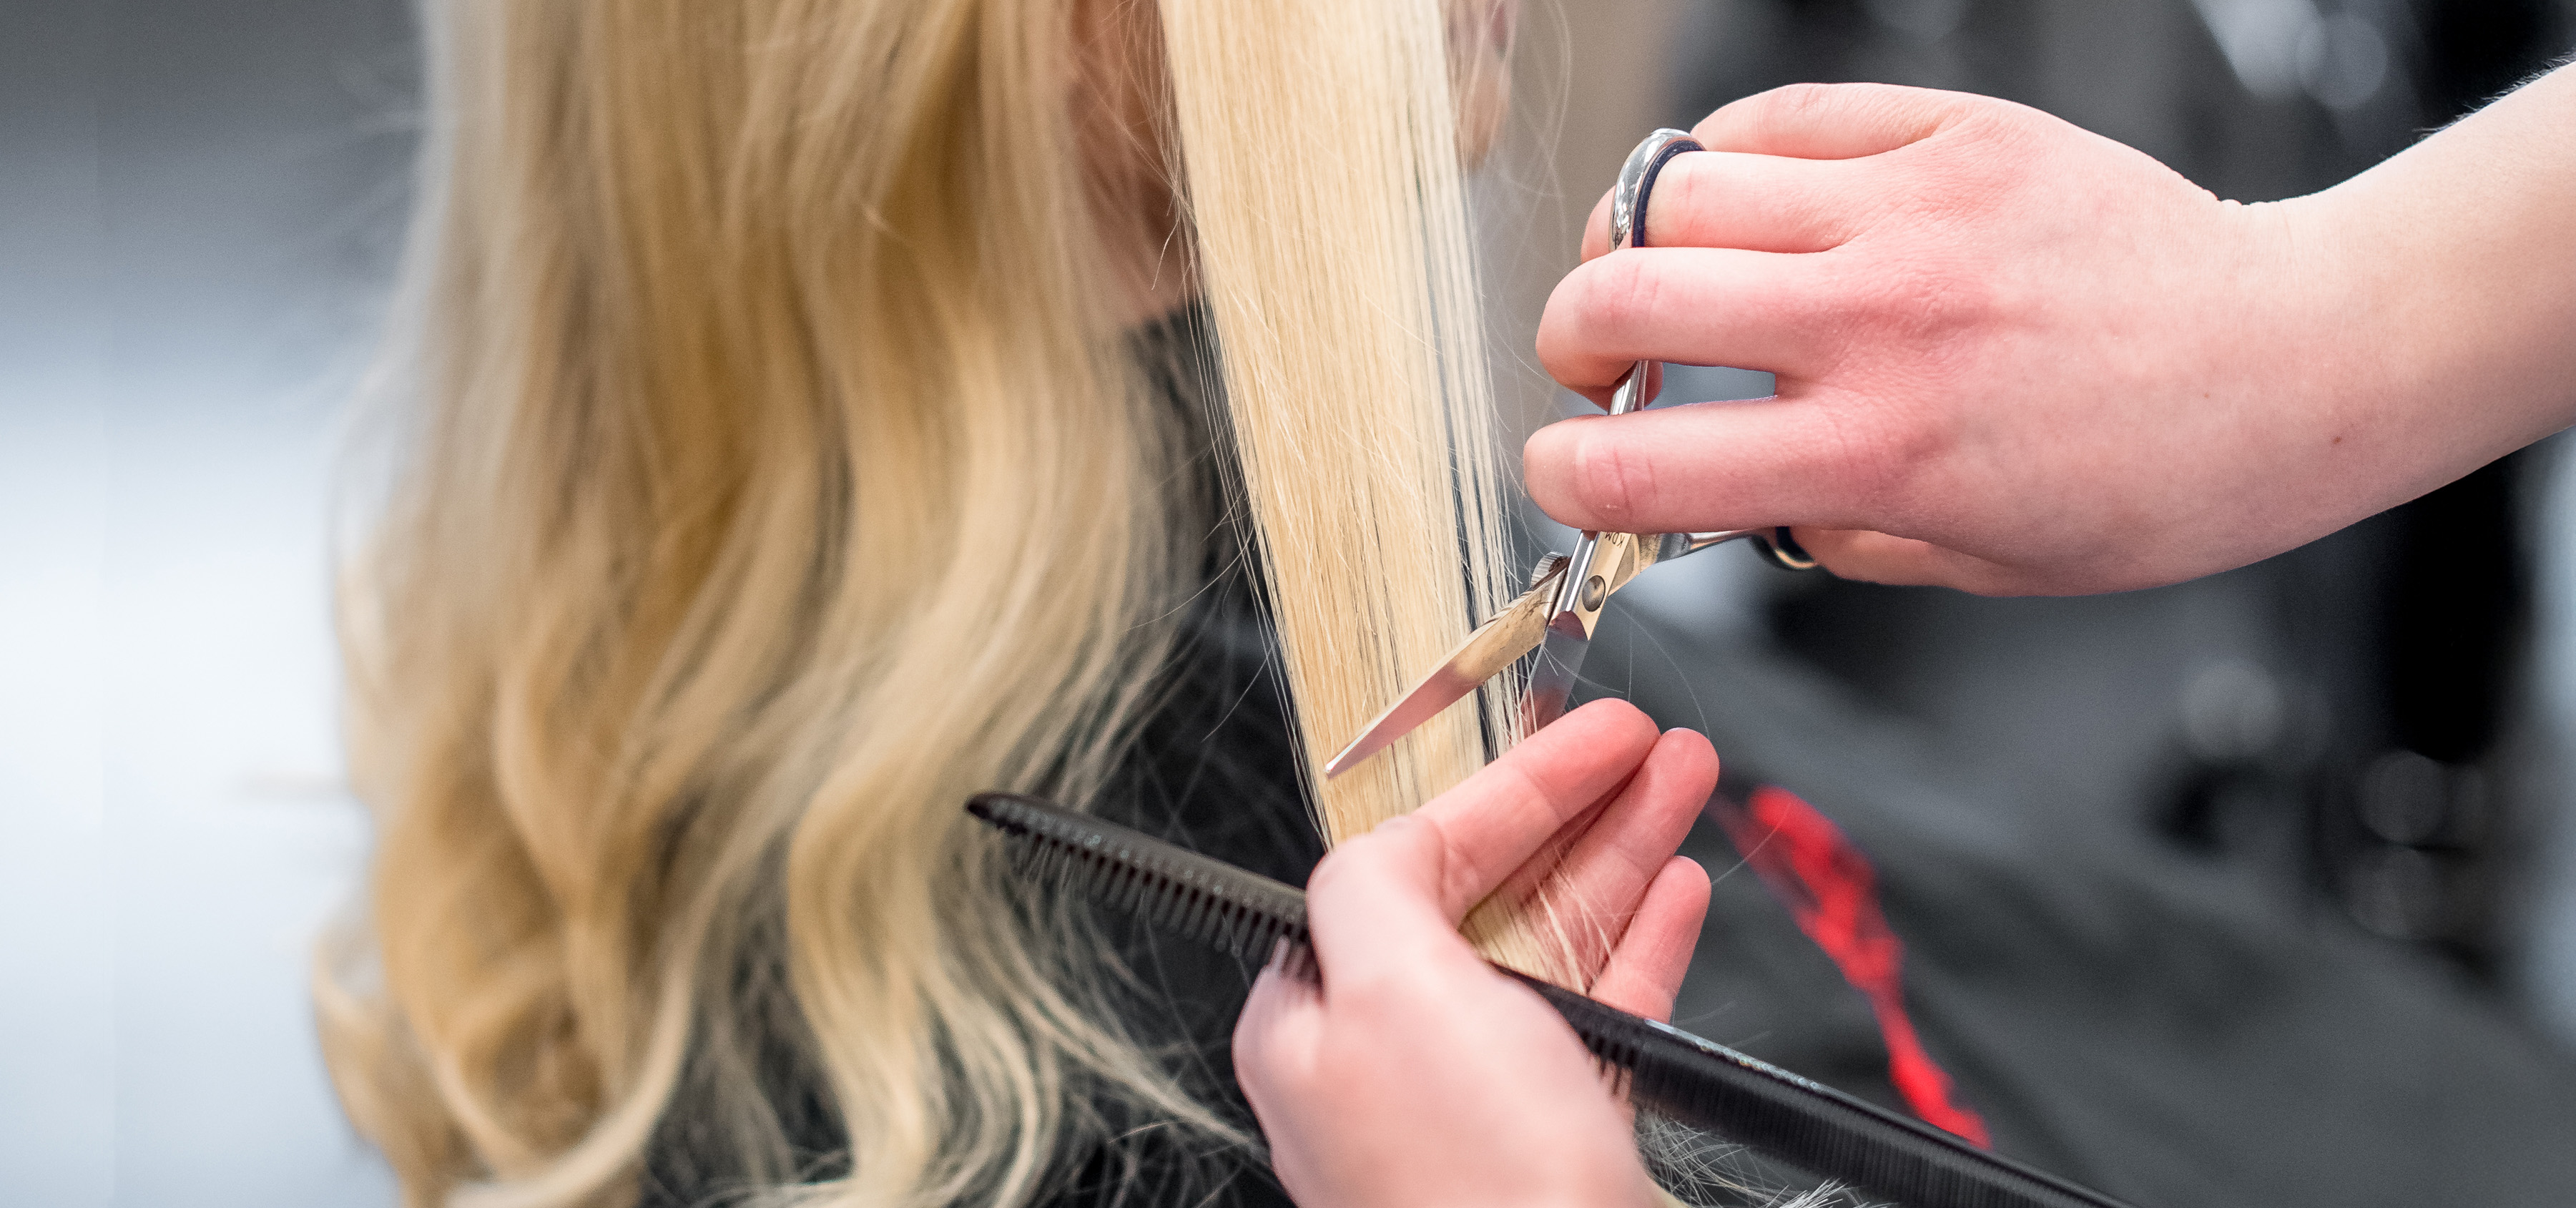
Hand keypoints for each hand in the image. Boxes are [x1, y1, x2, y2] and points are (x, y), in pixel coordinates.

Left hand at [1232, 701, 1714, 1207]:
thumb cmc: (1470, 1189)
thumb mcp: (1388, 994)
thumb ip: (1372, 893)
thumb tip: (1379, 841)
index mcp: (1318, 1019)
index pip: (1409, 860)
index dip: (1508, 786)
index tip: (1586, 735)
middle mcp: (1389, 1058)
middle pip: (1490, 890)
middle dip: (1577, 806)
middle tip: (1651, 745)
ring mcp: (1475, 1102)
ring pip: (1555, 941)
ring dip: (1624, 854)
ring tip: (1688, 783)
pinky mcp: (1553, 1141)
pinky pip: (1599, 1017)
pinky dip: (1643, 944)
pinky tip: (1681, 891)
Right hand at [1526, 74, 2575, 594]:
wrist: (2287, 361)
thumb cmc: (2147, 481)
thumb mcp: (1968, 564)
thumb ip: (1825, 532)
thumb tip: (1724, 492)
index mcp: (1877, 457)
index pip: (1635, 464)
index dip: (1559, 473)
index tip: (1565, 471)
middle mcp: (1878, 323)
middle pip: (1621, 293)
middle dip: (1570, 340)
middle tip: (1598, 364)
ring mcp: (1912, 211)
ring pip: (1679, 189)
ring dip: (1638, 241)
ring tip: (1667, 269)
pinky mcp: (1952, 132)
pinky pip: (1779, 117)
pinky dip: (1730, 161)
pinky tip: (1749, 202)